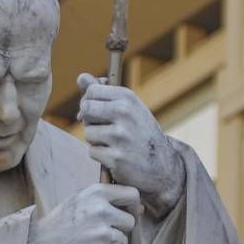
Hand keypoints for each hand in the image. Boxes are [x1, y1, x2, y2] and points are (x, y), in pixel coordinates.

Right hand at [25, 182, 141, 243]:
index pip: (132, 194)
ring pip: (123, 242)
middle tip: (97, 235)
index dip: (133, 206)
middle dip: (118, 231)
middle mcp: (100, 210)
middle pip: (130, 222)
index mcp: (95, 193)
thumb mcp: (77, 202)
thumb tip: (139, 207)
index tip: (127, 214)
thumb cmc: (58, 227)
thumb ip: (104, 200)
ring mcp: (101, 234)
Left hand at [77, 74, 184, 218]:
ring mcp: (120, 136)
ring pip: (88, 133)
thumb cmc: (140, 133)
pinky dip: (101, 155)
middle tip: (104, 127)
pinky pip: (92, 152)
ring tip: (114, 143)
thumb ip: (103, 91)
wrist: (162, 165)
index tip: (96, 110)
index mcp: (128, 98)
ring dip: (96, 140)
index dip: (89, 101)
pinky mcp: (116, 157)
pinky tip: (116, 155)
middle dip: (89, 120)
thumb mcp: (129, 108)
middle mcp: (125, 113)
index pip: (91, 91)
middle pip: (86, 109)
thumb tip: (81, 77)